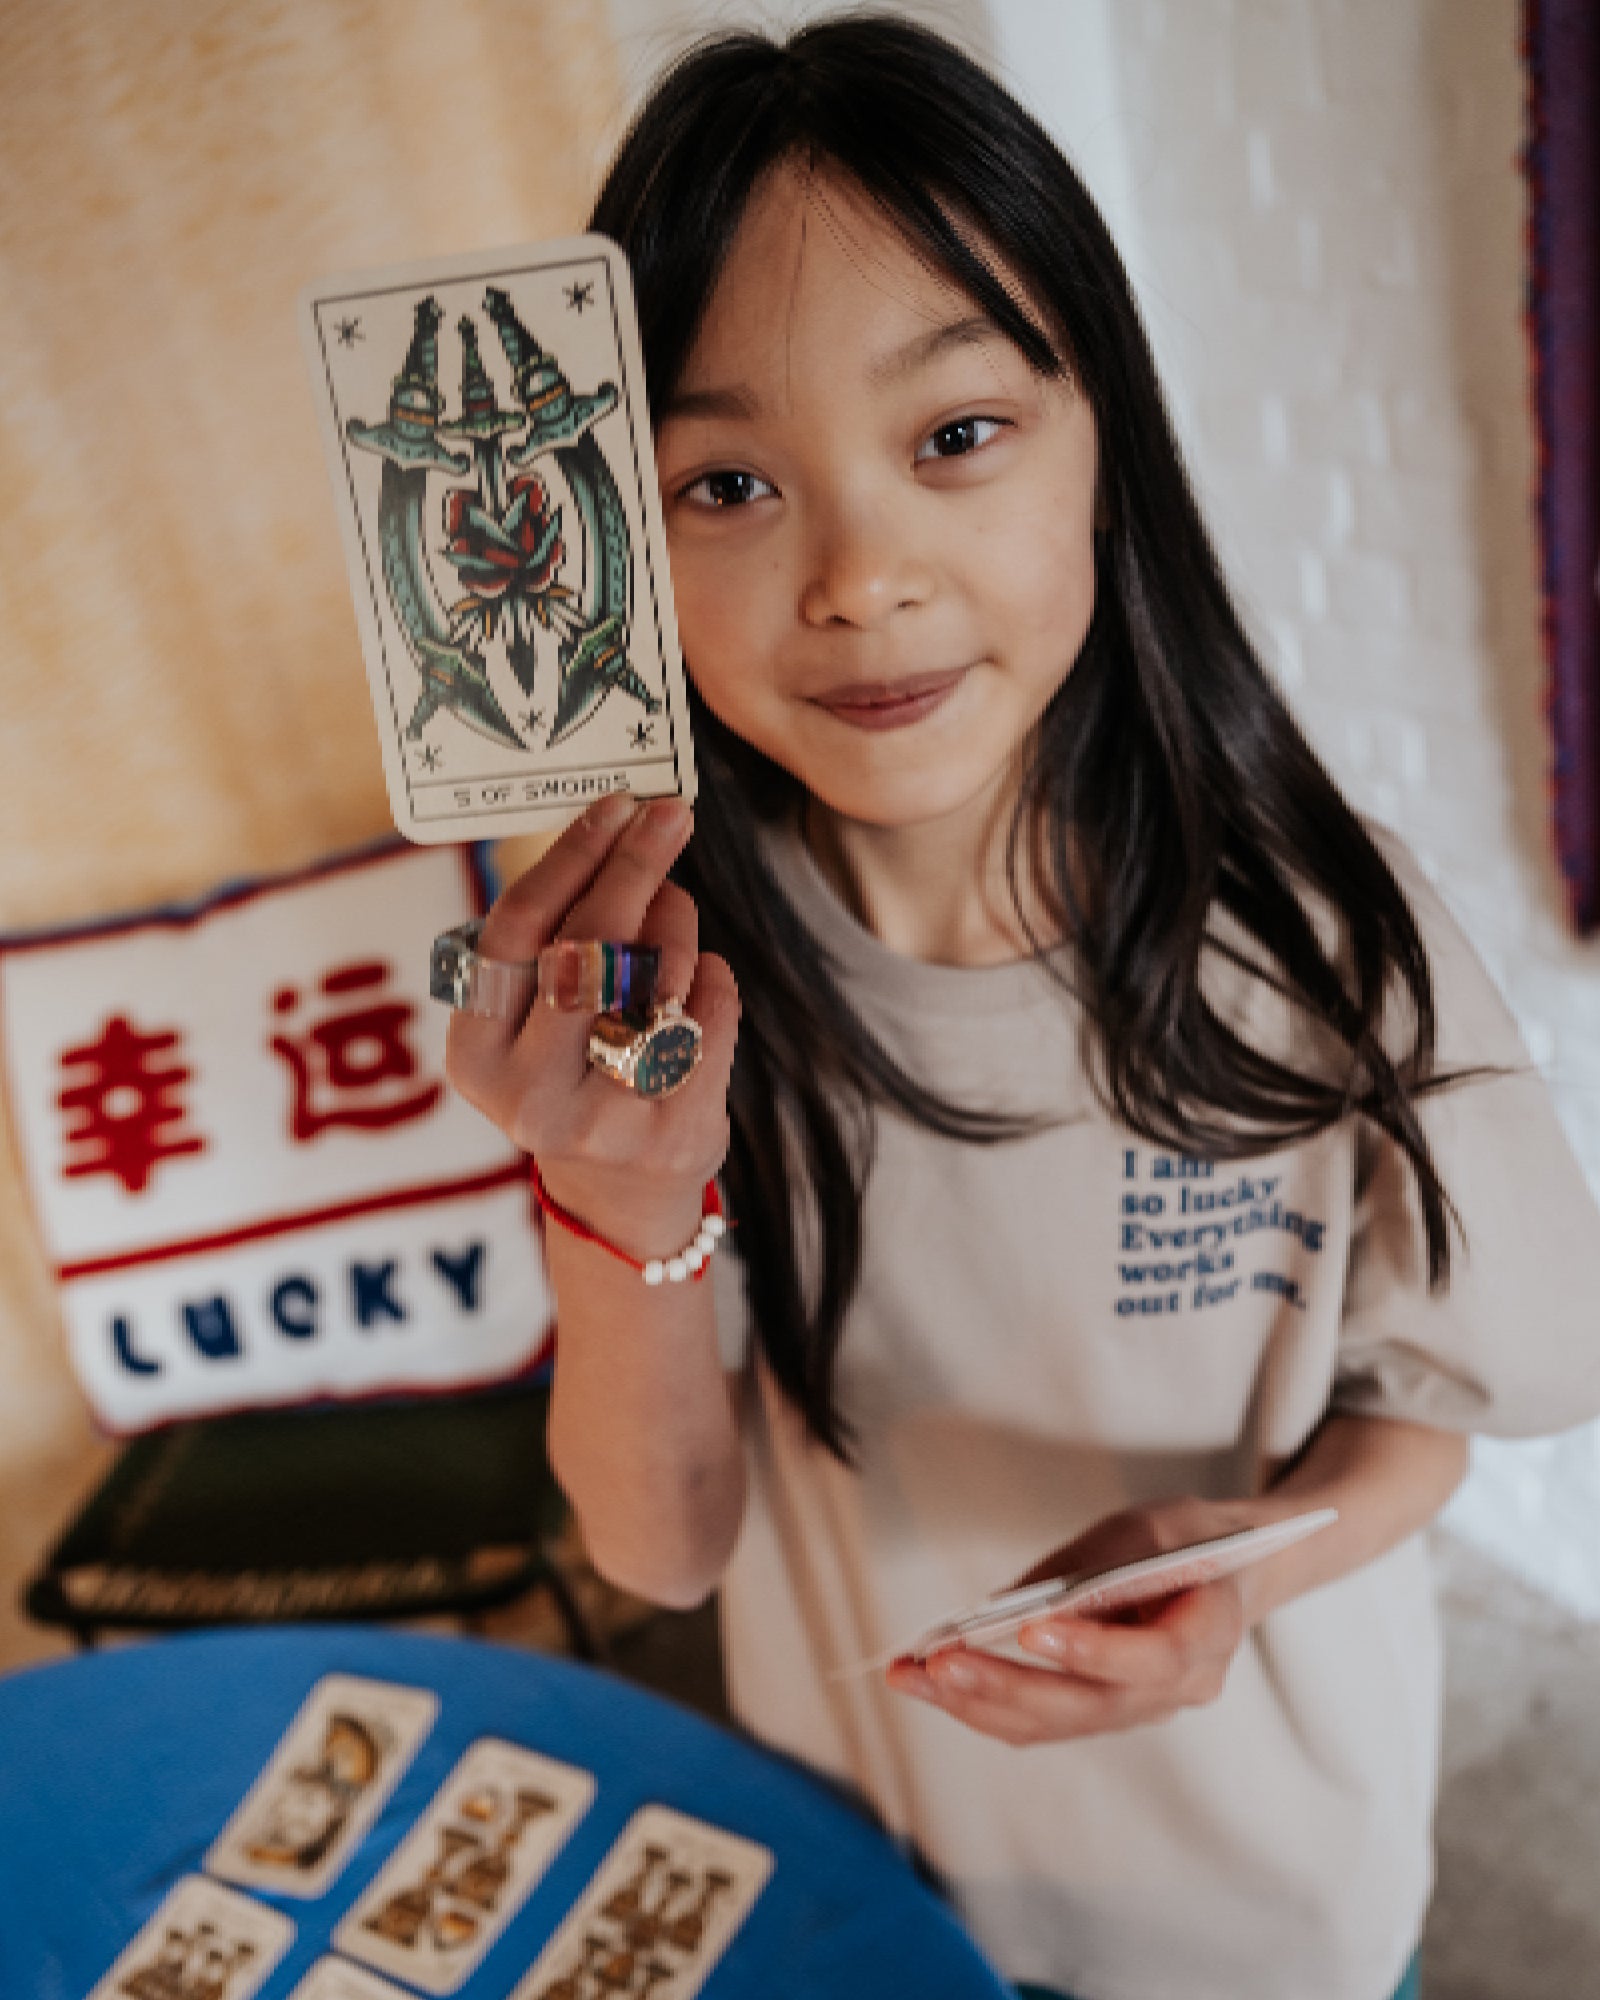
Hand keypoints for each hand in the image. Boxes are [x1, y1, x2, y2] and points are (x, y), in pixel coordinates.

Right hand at [444, 792, 740, 1258]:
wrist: (620, 1194)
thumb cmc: (574, 1069)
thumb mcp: (536, 1018)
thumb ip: (560, 938)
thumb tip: (626, 830)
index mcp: (477, 1055)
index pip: (518, 933)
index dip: (569, 860)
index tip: (613, 807)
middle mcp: (529, 1095)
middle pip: (588, 949)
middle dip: (633, 868)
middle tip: (668, 814)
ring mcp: (604, 1121)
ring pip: (657, 977)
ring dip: (676, 925)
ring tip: (673, 914)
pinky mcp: (675, 1132)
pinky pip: (711, 1013)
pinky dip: (714, 976)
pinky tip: (701, 979)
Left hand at [884, 1497, 1264, 1747]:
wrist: (1232, 1573)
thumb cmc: (1188, 1542)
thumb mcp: (1146, 1529)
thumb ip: (1088, 1569)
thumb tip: (1005, 1607)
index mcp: (1211, 1633)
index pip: (1154, 1658)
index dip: (1094, 1650)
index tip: (1030, 1631)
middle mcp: (1182, 1688)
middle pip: (1092, 1704)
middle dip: (1008, 1687)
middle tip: (939, 1663)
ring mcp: (1145, 1709)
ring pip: (1060, 1724)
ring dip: (981, 1703)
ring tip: (913, 1676)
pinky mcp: (1109, 1712)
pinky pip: (1048, 1724)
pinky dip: (990, 1706)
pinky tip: (937, 1684)